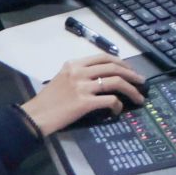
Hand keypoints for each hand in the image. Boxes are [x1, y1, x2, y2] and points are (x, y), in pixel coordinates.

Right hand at [19, 56, 145, 134]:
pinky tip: (118, 110)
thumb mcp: (62, 79)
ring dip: (131, 89)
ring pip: (115, 82)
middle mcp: (79, 72)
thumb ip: (80, 74)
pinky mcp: (84, 102)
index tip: (130, 70)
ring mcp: (82, 86)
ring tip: (139, 97)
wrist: (34, 117)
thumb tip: (102, 78)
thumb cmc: (47, 101)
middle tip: (141, 81)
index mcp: (74, 64)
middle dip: (132, 74)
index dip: (121, 62)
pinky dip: (118, 105)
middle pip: (113, 67)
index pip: (104, 57)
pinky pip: (109, 100)